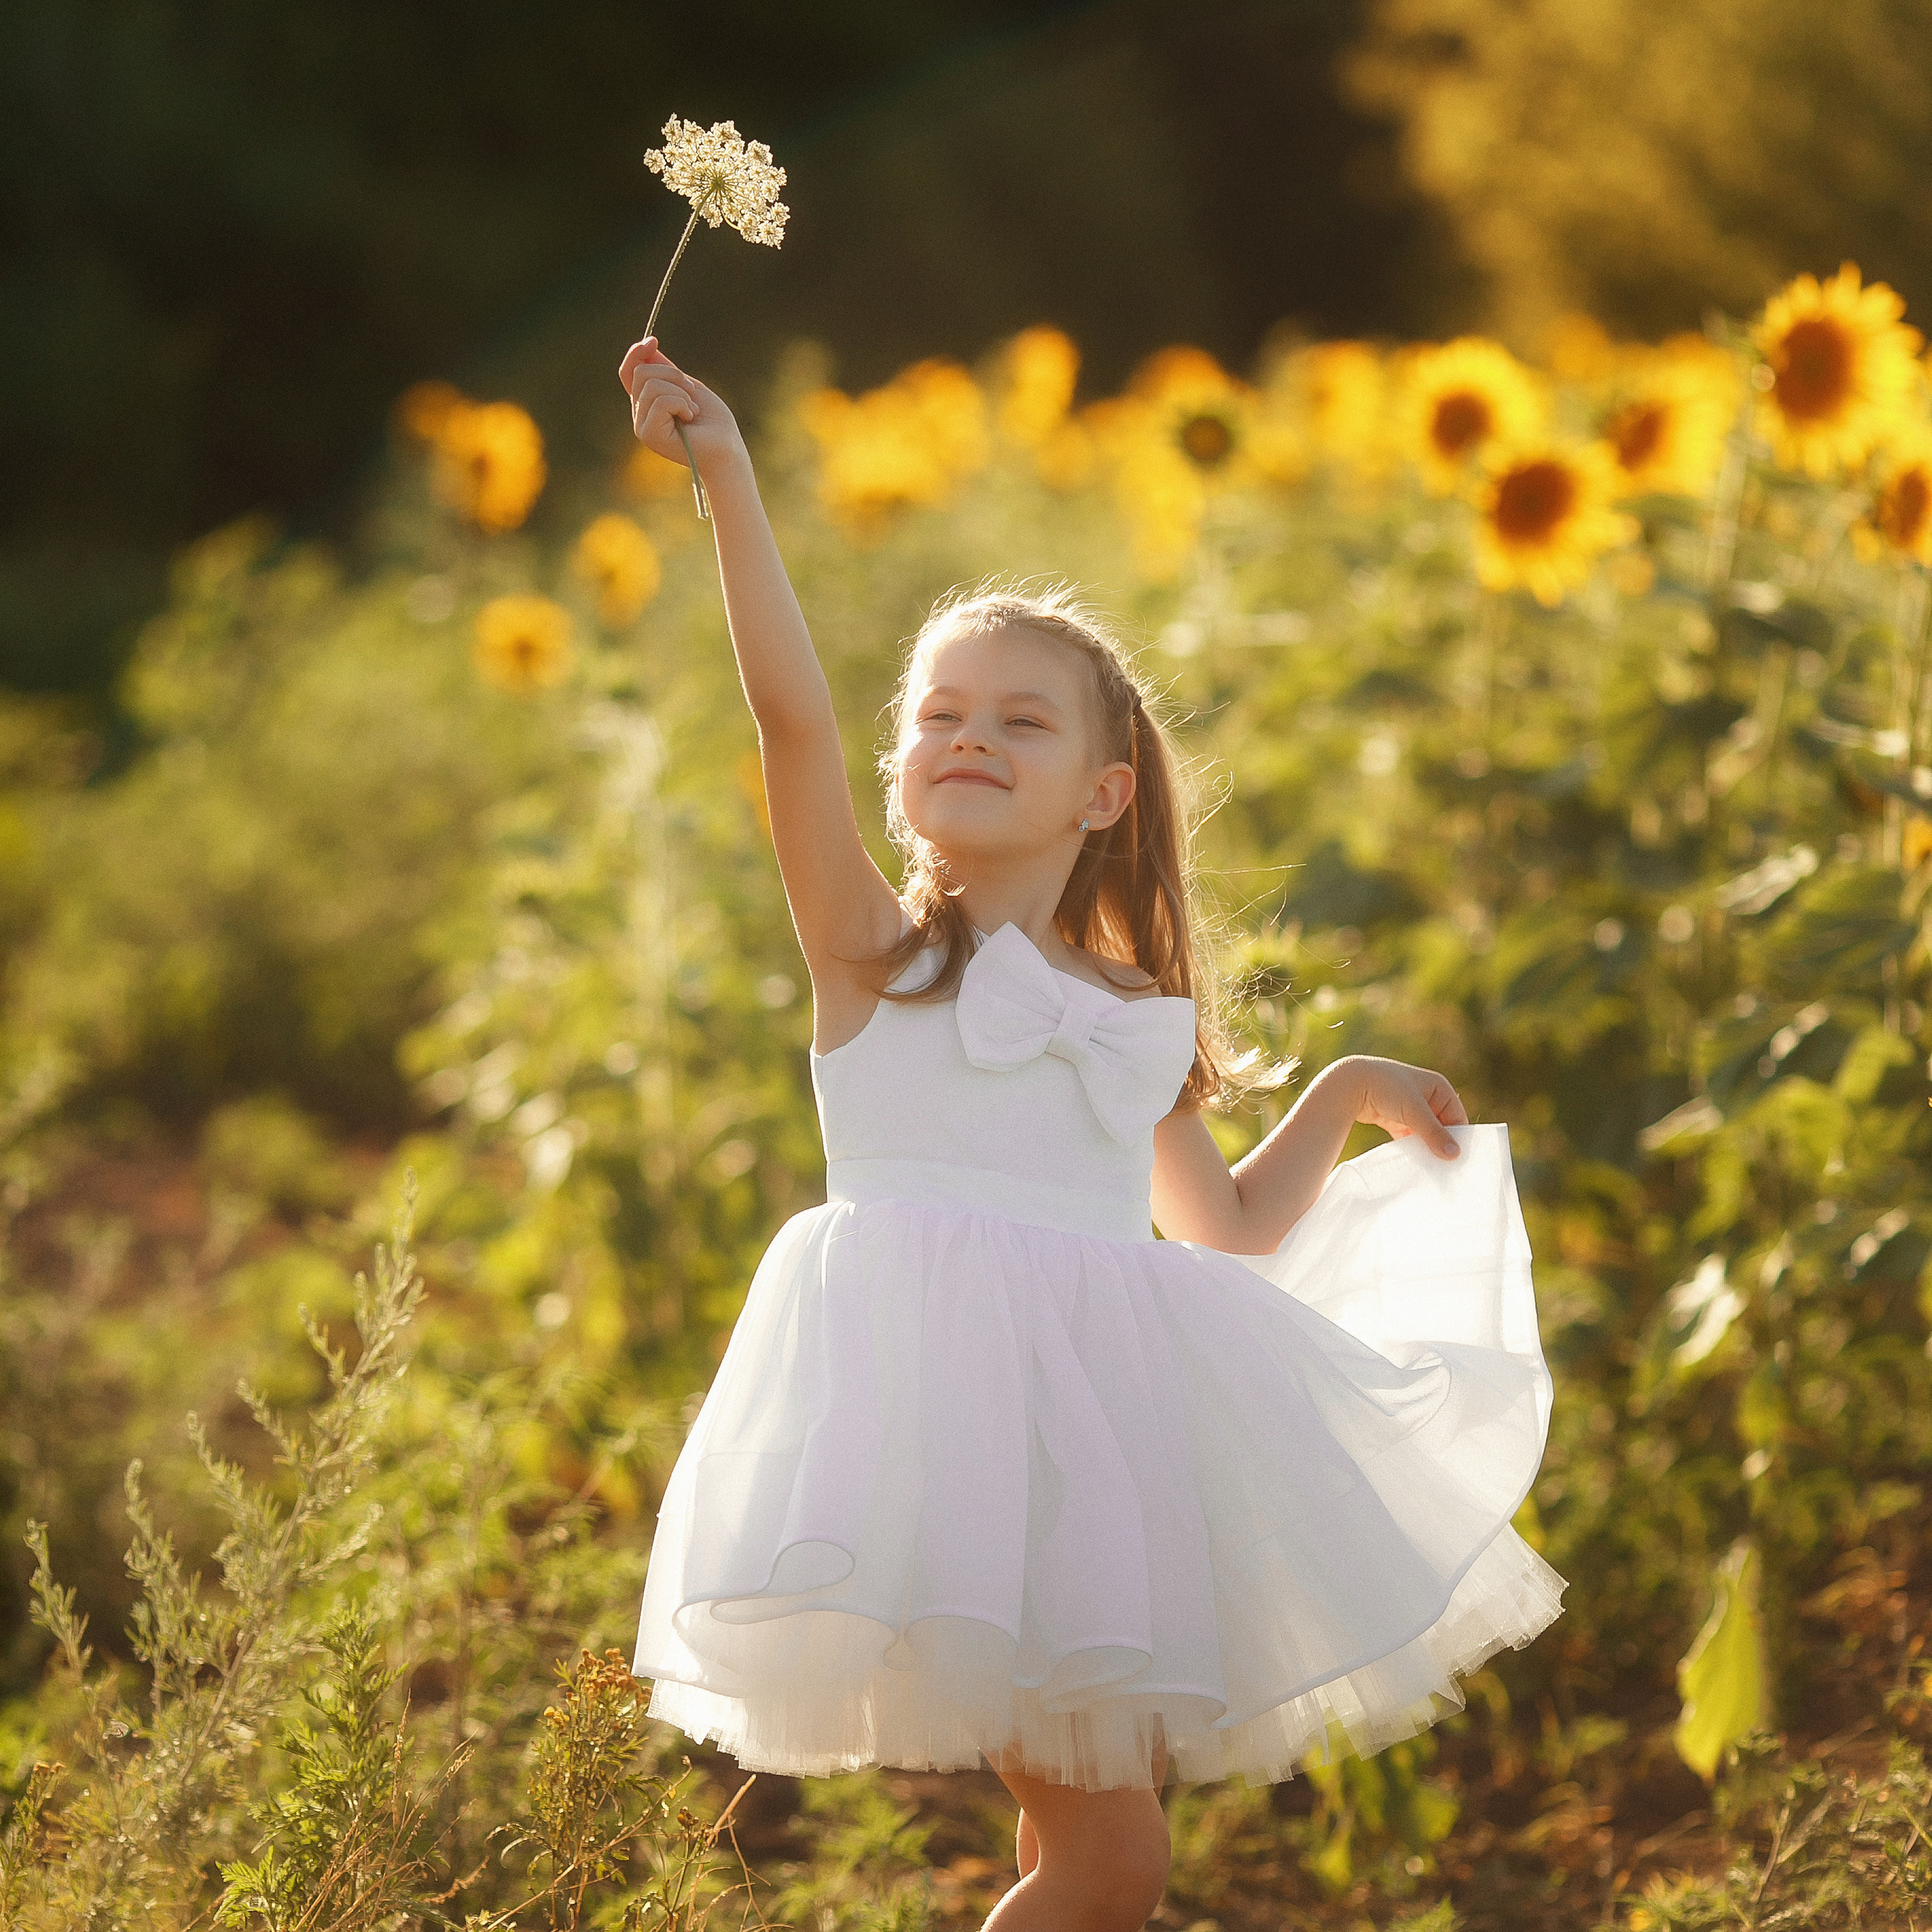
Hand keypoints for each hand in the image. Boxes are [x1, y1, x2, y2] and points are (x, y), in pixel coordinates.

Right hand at [617, 336, 743, 473]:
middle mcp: (641, 415)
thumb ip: (666, 371)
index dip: (636, 353)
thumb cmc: (714, 423)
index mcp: (648, 403)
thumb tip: (648, 348)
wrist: (728, 449)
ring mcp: (643, 426)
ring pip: (651, 385)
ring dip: (681, 392)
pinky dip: (682, 403)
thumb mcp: (689, 387)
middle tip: (693, 394)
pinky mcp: (649, 435)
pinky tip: (691, 418)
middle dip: (673, 375)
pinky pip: (661, 400)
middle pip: (641, 372)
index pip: (628, 372)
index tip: (653, 341)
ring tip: (693, 411)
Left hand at [1349, 1054, 1467, 1158]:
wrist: (1350, 1084)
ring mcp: (1410, 1109)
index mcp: (1439, 1088)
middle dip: (1441, 1145)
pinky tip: (1414, 1163)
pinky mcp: (1396, 1120)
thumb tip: (1454, 1154)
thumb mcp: (1414, 1110)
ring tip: (1430, 1168)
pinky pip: (1409, 1137)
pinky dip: (1411, 1148)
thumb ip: (1434, 1133)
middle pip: (1441, 1127)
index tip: (1457, 1160)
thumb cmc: (1387, 1088)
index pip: (1456, 1118)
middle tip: (1445, 1168)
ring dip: (1425, 1148)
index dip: (1458, 1138)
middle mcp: (1427, 1097)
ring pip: (1425, 1134)